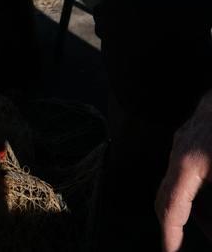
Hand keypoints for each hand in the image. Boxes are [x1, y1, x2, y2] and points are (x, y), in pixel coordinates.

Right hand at [156, 89, 211, 251]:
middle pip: (165, 194)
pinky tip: (208, 195)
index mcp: (187, 163)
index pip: (171, 207)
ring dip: (189, 206)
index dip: (169, 234)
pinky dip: (194, 188)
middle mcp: (178, 149)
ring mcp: (183, 137)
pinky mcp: (192, 131)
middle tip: (181, 243)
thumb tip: (209, 228)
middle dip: (175, 223)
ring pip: (175, 180)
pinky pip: (183, 167)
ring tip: (206, 224)